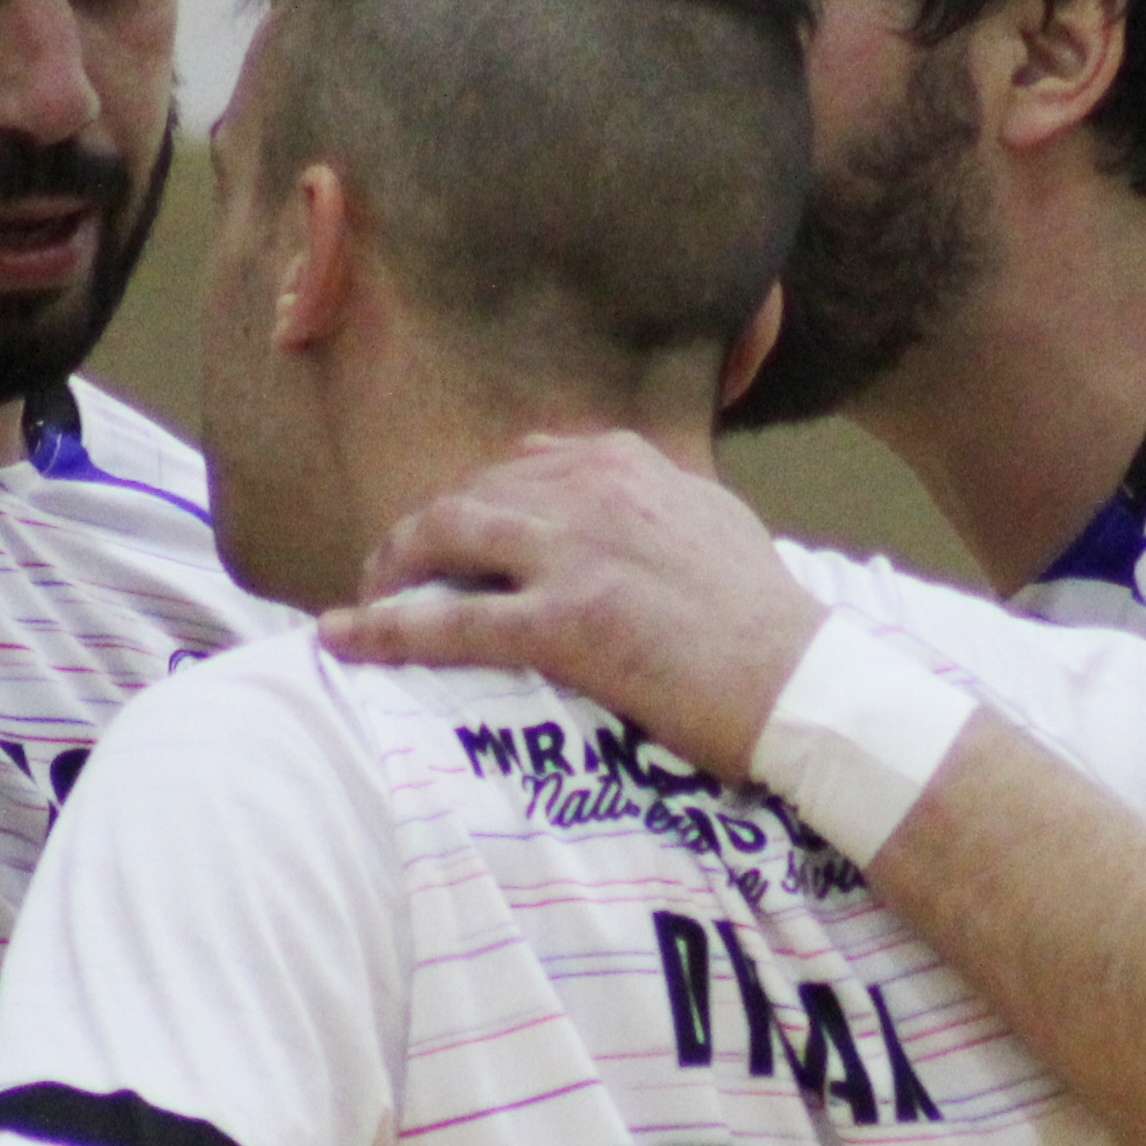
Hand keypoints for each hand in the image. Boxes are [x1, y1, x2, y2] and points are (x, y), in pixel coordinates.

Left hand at [319, 433, 825, 784]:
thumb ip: (646, 490)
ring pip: (445, 538)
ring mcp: (576, 555)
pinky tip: (342, 639)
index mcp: (625, 462)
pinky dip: (385, 629)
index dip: (470, 503)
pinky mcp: (566, 624)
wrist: (803, 683)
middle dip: (416, 535)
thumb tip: (595, 471)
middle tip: (393, 576)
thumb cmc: (766, 618)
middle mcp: (593, 491)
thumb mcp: (710, 519)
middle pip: (468, 495)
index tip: (451, 540)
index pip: (517, 463)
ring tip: (365, 602)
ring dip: (391, 570)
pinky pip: (450, 623)